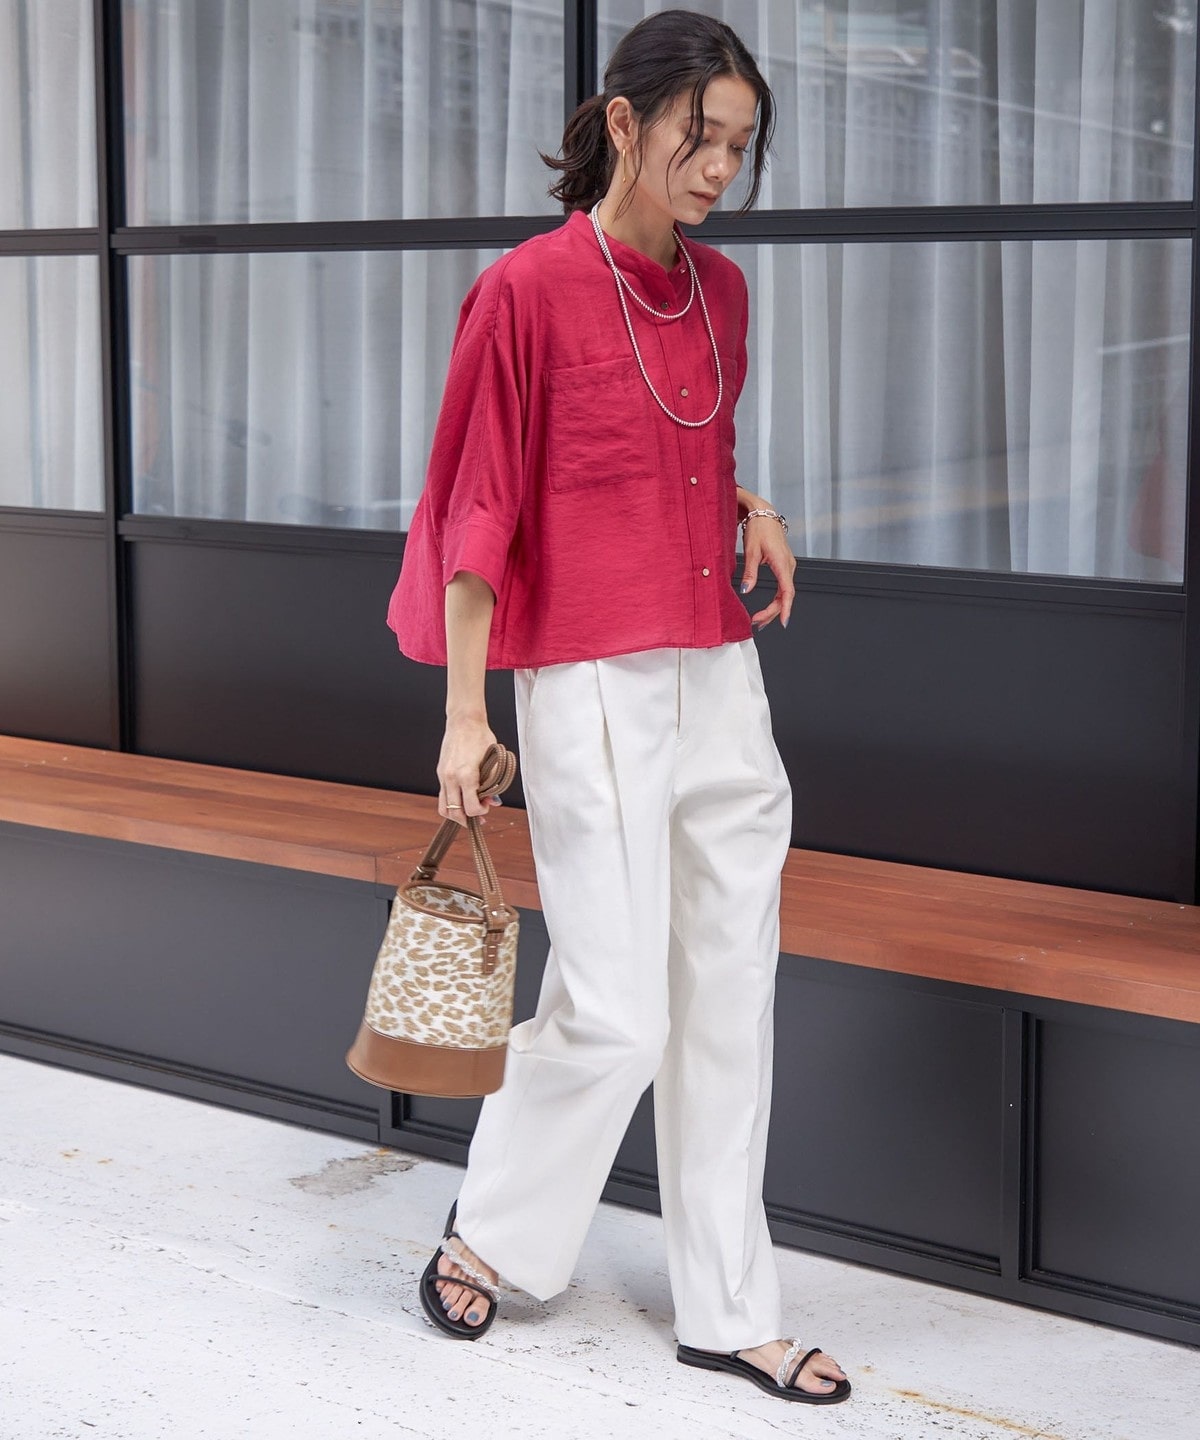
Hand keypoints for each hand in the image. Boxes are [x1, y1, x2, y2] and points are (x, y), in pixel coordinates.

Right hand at [437, 715, 502, 827]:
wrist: (464, 722)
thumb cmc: (480, 738)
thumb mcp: (492, 762)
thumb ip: (492, 784)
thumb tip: (492, 802)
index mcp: (465, 775)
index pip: (470, 808)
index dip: (480, 812)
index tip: (487, 806)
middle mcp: (451, 778)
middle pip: (454, 813)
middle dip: (466, 819)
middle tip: (478, 818)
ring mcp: (443, 776)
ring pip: (443, 807)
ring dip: (456, 814)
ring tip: (468, 814)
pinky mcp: (440, 773)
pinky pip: (443, 796)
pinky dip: (452, 802)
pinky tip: (463, 799)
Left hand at [740, 515, 796, 629]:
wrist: (764, 514)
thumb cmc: (759, 528)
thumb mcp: (751, 551)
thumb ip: (750, 573)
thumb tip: (746, 590)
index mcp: (783, 563)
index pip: (787, 591)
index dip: (785, 608)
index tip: (783, 622)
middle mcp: (789, 566)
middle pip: (785, 596)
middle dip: (772, 612)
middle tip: (756, 622)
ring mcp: (788, 566)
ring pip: (784, 593)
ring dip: (774, 608)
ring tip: (760, 620)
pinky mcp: (784, 566)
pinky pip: (783, 587)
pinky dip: (776, 600)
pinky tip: (769, 609)